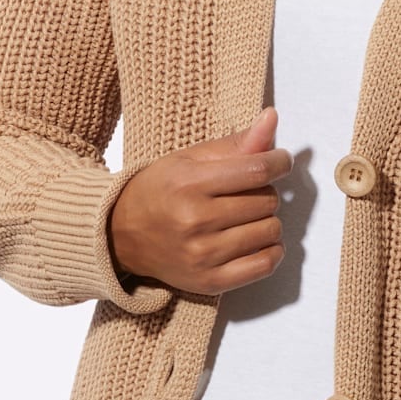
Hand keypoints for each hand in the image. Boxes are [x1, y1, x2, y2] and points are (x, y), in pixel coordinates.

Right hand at [106, 105, 292, 296]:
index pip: (257, 170)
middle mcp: (195, 220)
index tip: (280, 161)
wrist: (120, 236)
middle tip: (245, 193)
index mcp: (189, 183)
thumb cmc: (160, 191)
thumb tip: (273, 117)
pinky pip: (265, 265)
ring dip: (267, 221)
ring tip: (245, 216)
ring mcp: (203, 255)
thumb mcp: (190, 159)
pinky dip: (271, 250)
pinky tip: (257, 240)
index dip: (279, 162)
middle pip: (266, 201)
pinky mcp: (210, 281)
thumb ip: (236, 142)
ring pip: (270, 231)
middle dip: (265, 192)